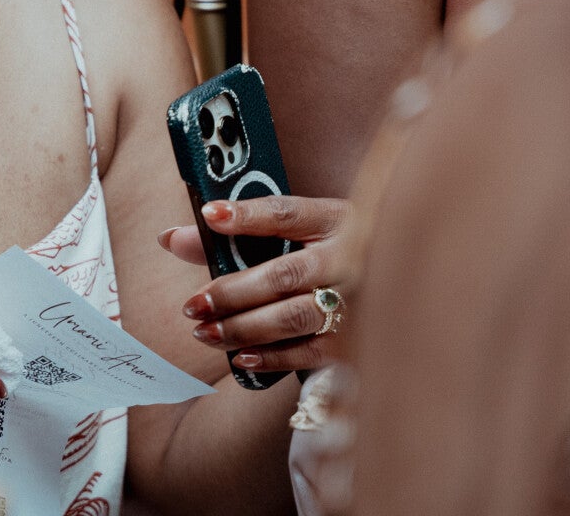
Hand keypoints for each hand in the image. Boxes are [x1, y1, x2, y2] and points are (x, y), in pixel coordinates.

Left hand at [157, 194, 353, 373]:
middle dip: (232, 292)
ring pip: (294, 316)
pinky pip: (312, 351)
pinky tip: (242, 357)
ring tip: (206, 332)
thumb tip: (170, 239)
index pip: (287, 212)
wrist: (398, 282)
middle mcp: (350, 257)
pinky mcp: (359, 338)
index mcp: (334, 219)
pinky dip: (273, 357)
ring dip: (244, 328)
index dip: (247, 214)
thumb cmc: (328, 253)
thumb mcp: (299, 232)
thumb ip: (235, 234)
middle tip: (193, 305)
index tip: (210, 215)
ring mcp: (359, 300)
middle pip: (284, 273)